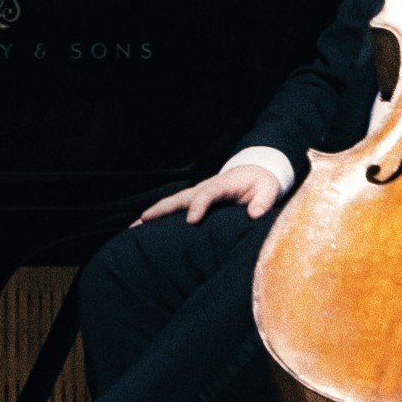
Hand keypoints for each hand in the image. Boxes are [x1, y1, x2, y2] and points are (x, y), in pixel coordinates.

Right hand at [138, 161, 286, 226]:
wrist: (255, 173)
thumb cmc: (262, 184)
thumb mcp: (268, 191)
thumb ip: (263, 202)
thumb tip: (254, 215)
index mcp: (222, 186)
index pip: (206, 194)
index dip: (198, 206)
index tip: (191, 221)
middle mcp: (204, 189)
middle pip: (178, 198)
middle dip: (161, 209)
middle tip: (143, 221)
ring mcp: (197, 195)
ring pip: (171, 204)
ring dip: (152, 214)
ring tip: (133, 228)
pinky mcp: (195, 202)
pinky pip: (174, 209)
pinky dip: (158, 217)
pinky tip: (144, 229)